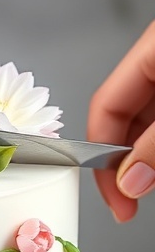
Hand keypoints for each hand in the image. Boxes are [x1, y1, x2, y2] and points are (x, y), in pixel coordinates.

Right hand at [87, 21, 154, 221]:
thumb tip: (130, 181)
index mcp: (151, 50)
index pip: (106, 105)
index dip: (103, 155)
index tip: (114, 198)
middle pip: (129, 119)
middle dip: (129, 164)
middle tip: (132, 201)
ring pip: (151, 127)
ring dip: (150, 161)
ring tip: (151, 186)